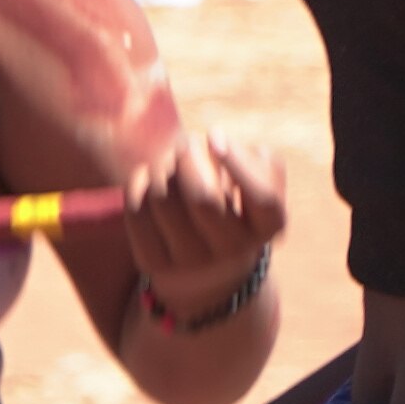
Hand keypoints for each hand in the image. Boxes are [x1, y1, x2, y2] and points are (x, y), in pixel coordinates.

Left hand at [127, 133, 283, 323]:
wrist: (207, 267)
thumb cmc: (236, 207)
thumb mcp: (259, 186)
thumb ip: (257, 161)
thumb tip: (216, 139)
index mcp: (268, 228)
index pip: (263, 199)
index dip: (238, 162)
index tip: (214, 136)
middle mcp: (233, 251)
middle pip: (203, 198)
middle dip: (186, 160)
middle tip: (185, 147)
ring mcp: (192, 262)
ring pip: (163, 201)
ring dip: (160, 169)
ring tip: (166, 165)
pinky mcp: (154, 263)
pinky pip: (136, 212)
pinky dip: (137, 184)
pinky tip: (147, 178)